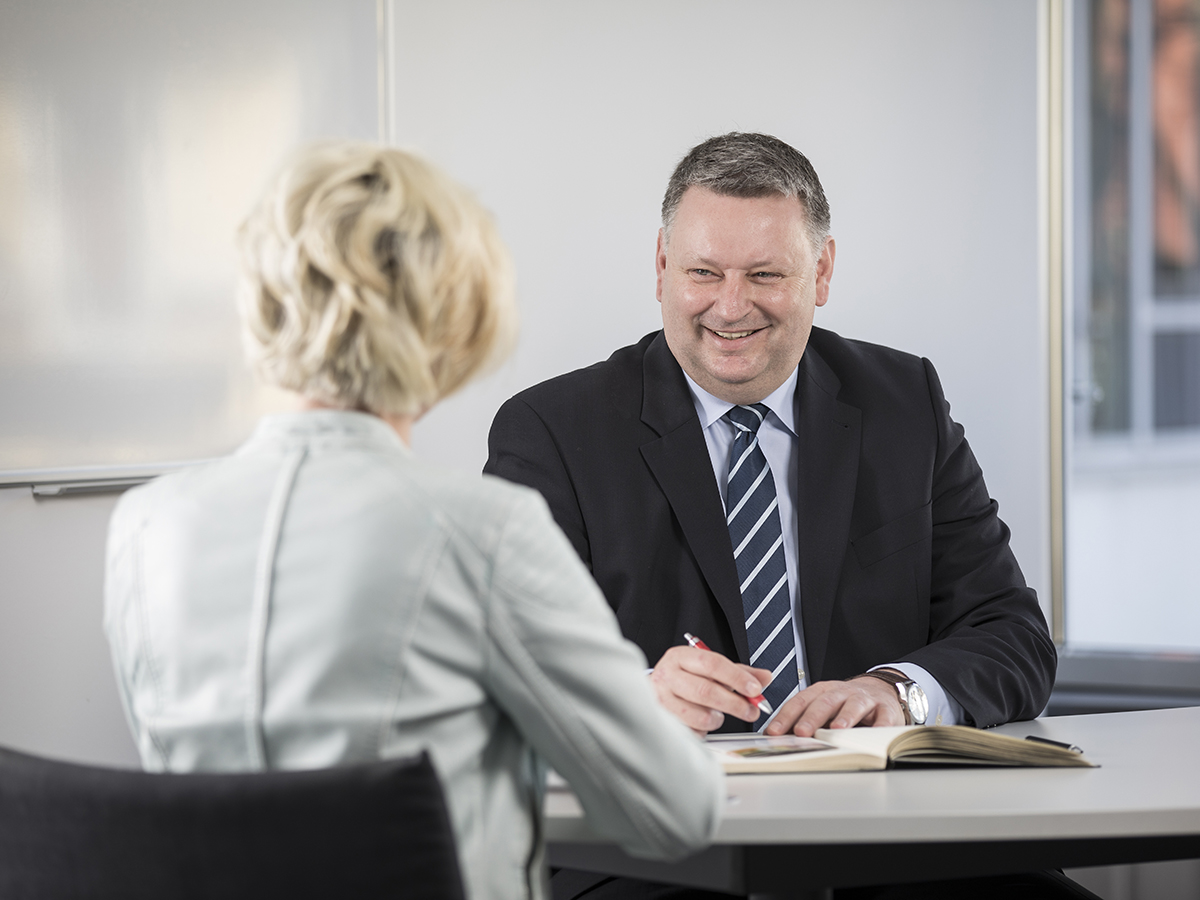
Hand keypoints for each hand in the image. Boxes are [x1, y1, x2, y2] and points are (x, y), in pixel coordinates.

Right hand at [650, 646, 772, 735]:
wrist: (653, 691)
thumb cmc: (686, 679)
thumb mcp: (710, 669)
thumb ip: (738, 673)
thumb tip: (765, 677)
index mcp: (681, 656)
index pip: (712, 663)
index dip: (736, 677)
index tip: (755, 689)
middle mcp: (667, 675)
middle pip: (705, 690)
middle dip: (734, 703)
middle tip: (752, 712)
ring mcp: (661, 699)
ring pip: (698, 714)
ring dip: (716, 718)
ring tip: (718, 715)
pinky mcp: (661, 720)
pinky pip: (690, 731)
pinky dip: (703, 730)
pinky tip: (702, 722)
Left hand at [764, 676, 905, 736]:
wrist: (880, 691)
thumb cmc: (846, 704)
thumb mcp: (824, 707)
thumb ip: (804, 719)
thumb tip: (778, 738)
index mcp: (822, 691)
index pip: (801, 701)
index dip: (787, 716)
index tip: (774, 732)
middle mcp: (842, 692)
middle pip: (825, 702)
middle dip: (811, 717)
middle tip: (801, 732)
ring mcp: (864, 699)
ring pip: (853, 705)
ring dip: (845, 717)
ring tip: (837, 729)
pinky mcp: (885, 709)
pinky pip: (884, 717)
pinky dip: (881, 725)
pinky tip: (876, 733)